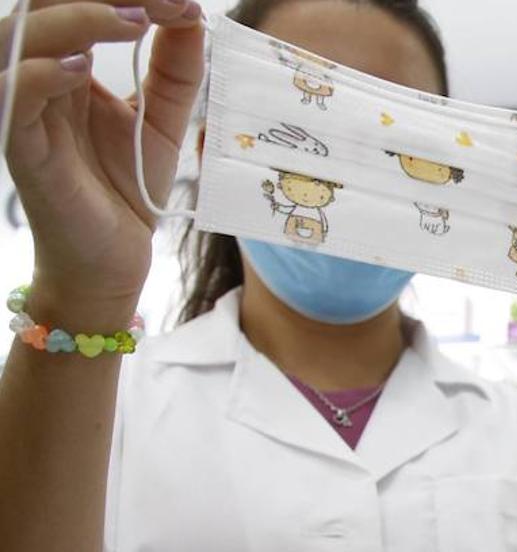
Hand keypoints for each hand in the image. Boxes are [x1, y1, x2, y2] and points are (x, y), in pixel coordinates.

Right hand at [2, 0, 203, 324]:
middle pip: (47, 3)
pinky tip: (80, 66)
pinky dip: (40, 73)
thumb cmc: (128, 186)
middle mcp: (38, 75)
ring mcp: (25, 108)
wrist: (114, 258)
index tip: (184, 3)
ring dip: (78, 18)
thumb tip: (194, 12)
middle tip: (162, 3)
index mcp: (69, 61)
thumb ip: (177, 66)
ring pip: (22, 37)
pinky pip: (13, 95)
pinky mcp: (21, 146)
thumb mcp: (166, 119)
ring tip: (133, 19)